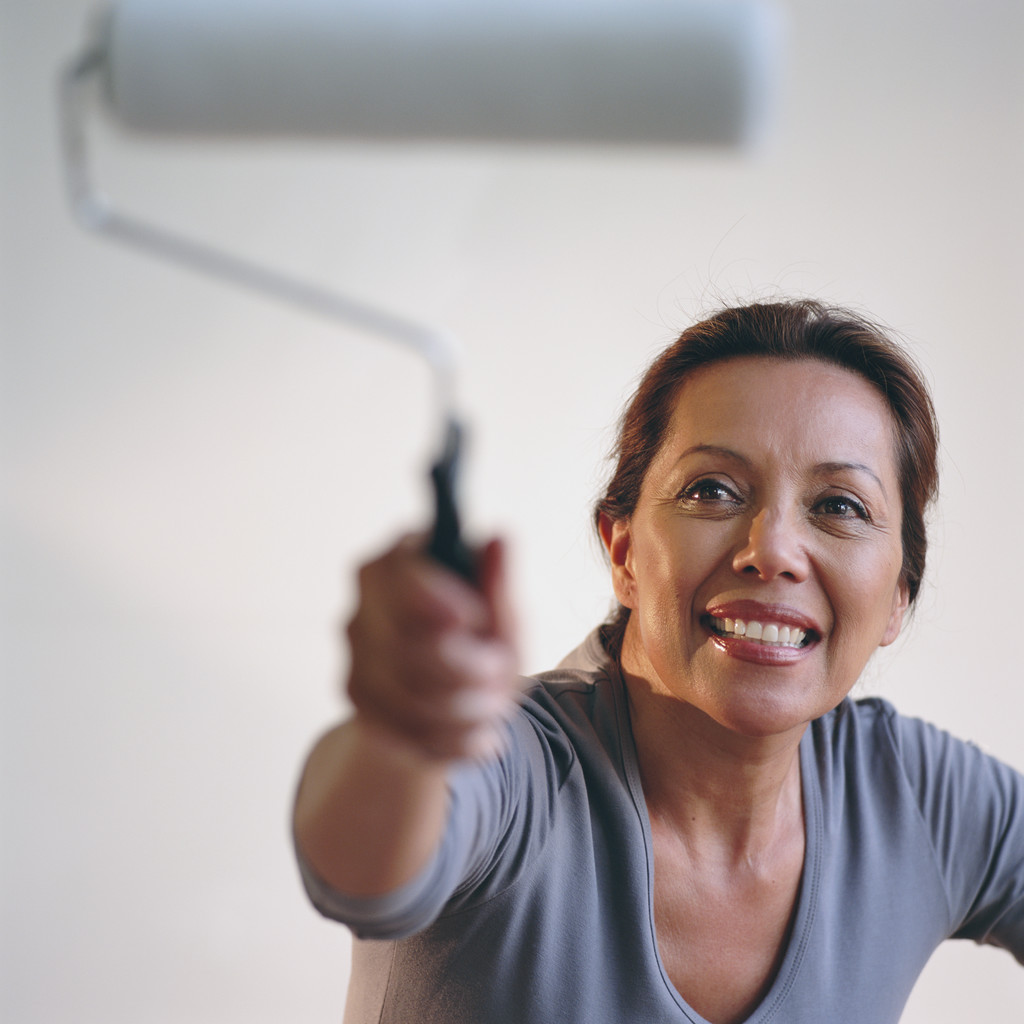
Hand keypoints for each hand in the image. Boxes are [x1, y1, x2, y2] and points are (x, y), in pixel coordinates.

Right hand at [345, 535, 519, 762]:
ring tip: (491, 703)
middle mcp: (364, 602)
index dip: (431, 597)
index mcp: (398, 562)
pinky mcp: (353, 694)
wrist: (455, 701)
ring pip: (402, 690)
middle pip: (400, 639)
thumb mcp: (503, 617)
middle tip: (497, 670)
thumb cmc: (481, 643)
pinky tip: (472, 729)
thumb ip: (498, 585)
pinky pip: (399, 725)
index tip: (470, 618)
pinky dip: (448, 735)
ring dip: (462, 706)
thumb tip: (499, 539)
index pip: (395, 572)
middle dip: (462, 667)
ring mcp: (353, 651)